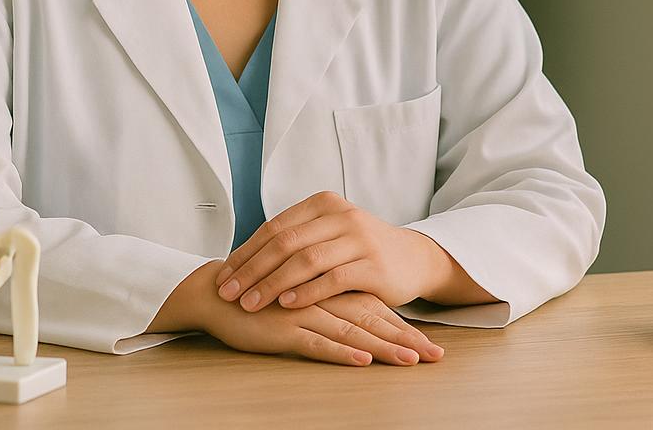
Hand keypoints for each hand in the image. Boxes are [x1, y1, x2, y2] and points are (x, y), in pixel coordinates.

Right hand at [205, 288, 443, 366]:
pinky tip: (362, 360)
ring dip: (383, 346)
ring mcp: (305, 313)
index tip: (431, 346)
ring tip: (410, 360)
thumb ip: (327, 305)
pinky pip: (318, 341)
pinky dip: (341, 352)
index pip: (375, 309)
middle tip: (435, 356)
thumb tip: (356, 322)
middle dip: (405, 339)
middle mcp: (324, 300)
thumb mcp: (300, 301)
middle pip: (373, 319)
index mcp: (330, 291)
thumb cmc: (260, 299)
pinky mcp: (285, 328)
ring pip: (353, 330)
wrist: (217, 293)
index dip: (403, 327)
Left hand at [215, 191, 445, 311]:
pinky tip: (286, 305)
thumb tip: (242, 261)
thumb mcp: (329, 234)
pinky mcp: (373, 265)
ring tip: (250, 303)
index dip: (245, 252)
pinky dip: (306, 292)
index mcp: (324, 204)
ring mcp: (359, 239)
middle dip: (251, 270)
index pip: (274, 227)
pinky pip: (333, 279)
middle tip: (227, 293)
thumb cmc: (359, 251)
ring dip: (272, 284)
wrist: (412, 259)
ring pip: (306, 260)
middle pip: (285, 243)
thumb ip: (295, 241)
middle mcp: (341, 216)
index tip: (222, 276)